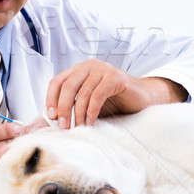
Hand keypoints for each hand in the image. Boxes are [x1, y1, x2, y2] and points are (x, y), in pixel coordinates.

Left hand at [45, 59, 186, 128]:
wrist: (142, 98)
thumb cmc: (113, 101)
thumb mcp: (88, 101)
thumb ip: (73, 104)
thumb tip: (52, 119)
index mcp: (79, 69)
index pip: (57, 81)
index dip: (50, 98)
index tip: (50, 115)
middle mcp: (90, 66)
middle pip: (68, 86)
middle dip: (63, 108)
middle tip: (63, 126)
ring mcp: (103, 69)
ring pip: (83, 92)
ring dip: (78, 113)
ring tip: (77, 127)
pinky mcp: (116, 77)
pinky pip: (97, 96)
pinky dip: (91, 112)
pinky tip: (90, 123)